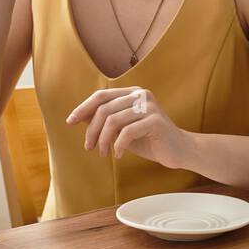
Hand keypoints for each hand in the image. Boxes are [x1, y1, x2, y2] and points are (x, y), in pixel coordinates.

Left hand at [67, 87, 190, 168]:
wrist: (178, 151)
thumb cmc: (148, 140)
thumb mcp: (122, 129)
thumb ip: (105, 120)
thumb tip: (79, 116)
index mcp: (132, 93)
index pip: (101, 96)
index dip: (83, 108)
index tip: (70, 122)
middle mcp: (140, 95)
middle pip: (104, 109)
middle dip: (91, 130)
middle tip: (89, 147)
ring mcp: (149, 106)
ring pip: (113, 120)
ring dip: (103, 140)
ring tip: (102, 153)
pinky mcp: (156, 121)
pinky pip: (127, 132)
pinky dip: (118, 146)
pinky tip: (118, 155)